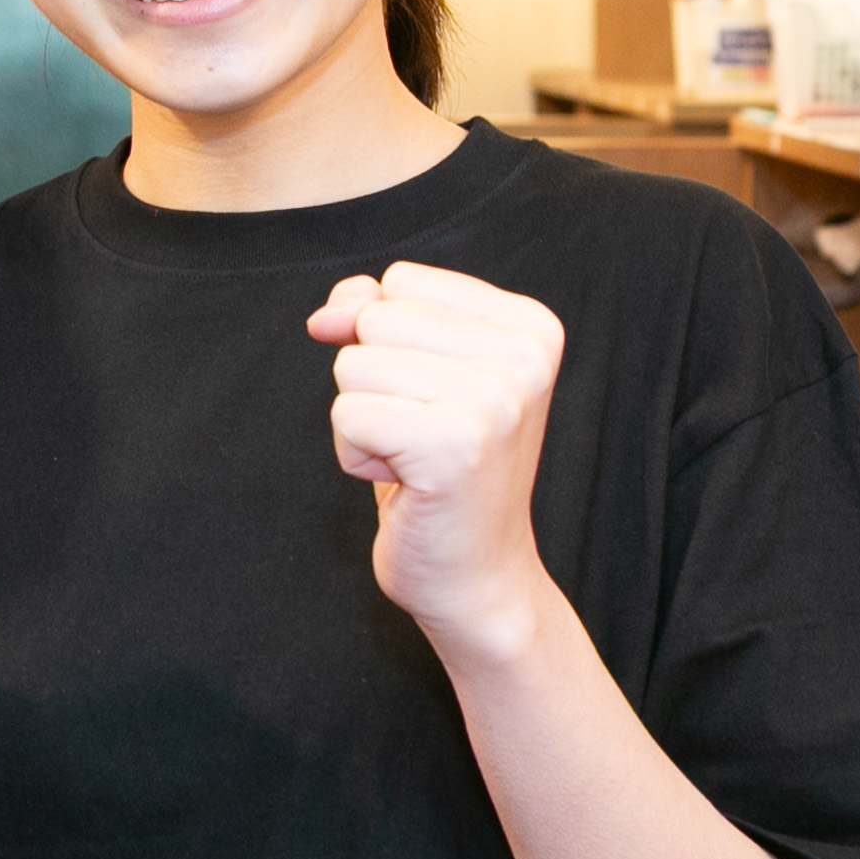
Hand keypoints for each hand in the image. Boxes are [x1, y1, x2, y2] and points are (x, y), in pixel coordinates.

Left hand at [308, 263, 561, 652]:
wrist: (477, 575)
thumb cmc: (441, 471)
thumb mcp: (420, 371)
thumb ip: (377, 312)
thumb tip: (329, 313)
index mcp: (530, 326)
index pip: (401, 282)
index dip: (391, 342)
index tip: (438, 399)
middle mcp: (524, 356)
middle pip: (374, 320)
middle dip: (374, 382)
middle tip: (424, 437)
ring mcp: (494, 401)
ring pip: (353, 366)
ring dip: (363, 421)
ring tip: (414, 460)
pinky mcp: (453, 446)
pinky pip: (346, 415)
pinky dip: (355, 455)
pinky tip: (403, 483)